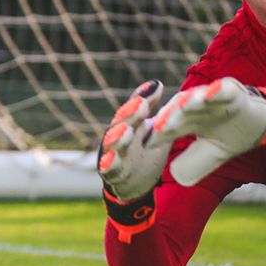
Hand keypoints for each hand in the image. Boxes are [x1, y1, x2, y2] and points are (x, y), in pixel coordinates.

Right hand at [97, 80, 168, 202]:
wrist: (132, 183)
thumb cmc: (142, 151)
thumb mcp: (152, 130)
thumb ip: (153, 109)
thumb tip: (157, 83)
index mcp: (130, 124)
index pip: (135, 108)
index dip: (143, 98)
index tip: (155, 88)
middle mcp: (118, 136)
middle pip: (122, 122)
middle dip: (130, 113)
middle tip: (141, 104)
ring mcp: (113, 154)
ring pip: (112, 144)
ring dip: (117, 137)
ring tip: (126, 131)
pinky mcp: (111, 174)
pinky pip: (108, 170)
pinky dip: (108, 165)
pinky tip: (110, 161)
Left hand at [147, 78, 265, 185]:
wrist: (263, 123)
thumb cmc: (233, 135)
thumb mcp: (212, 153)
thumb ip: (194, 162)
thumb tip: (175, 175)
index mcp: (189, 120)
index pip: (169, 127)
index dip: (158, 135)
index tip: (147, 144)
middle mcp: (197, 106)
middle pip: (178, 111)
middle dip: (168, 118)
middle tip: (157, 128)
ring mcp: (214, 97)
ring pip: (197, 98)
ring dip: (188, 102)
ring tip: (181, 108)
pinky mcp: (233, 91)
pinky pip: (224, 89)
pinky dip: (218, 90)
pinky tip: (210, 94)